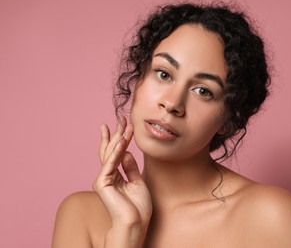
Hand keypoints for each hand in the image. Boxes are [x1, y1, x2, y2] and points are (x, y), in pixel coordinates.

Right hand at [93, 116, 151, 230]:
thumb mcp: (137, 181)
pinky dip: (115, 152)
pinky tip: (120, 141)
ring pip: (111, 154)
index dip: (120, 138)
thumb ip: (130, 167)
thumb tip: (126, 152)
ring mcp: (103, 179)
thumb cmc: (138, 206)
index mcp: (115, 175)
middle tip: (122, 118)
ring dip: (118, 139)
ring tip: (124, 125)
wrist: (135, 223)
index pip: (116, 152)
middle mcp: (107, 175)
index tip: (124, 124)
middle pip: (111, 150)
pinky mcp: (102, 183)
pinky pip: (110, 164)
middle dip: (117, 133)